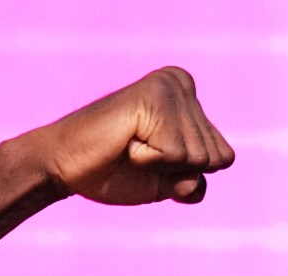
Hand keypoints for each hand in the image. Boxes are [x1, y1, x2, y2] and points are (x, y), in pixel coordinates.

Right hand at [23, 66, 234, 206]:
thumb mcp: (168, 182)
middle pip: (214, 159)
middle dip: (176, 172)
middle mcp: (182, 83)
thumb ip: (195, 180)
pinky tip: (126, 142)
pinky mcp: (154, 97)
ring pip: (199, 158)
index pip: (223, 158)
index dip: (186, 174)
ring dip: (161, 166)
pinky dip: (149, 162)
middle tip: (138, 154)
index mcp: (189, 97)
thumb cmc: (114, 171)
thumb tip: (197, 180)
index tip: (152, 158)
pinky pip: (176, 155)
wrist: (64, 166)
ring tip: (131, 146)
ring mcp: (169, 86)